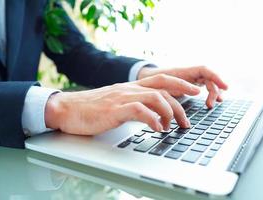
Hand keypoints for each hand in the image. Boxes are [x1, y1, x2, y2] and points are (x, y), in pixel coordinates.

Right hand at [45, 74, 200, 135]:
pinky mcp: (115, 109)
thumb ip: (133, 104)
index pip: (160, 80)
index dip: (180, 83)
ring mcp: (122, 98)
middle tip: (188, 118)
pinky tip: (157, 128)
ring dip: (169, 112)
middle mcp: (129, 89)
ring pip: (155, 97)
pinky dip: (152, 119)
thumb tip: (151, 114)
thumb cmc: (92, 109)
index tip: (194, 91)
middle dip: (183, 97)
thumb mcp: (116, 103)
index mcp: (131, 87)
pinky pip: (139, 110)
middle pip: (163, 86)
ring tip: (173, 126)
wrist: (68, 109)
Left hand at [138, 66, 227, 107]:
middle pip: (208, 78)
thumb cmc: (150, 82)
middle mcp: (188, 73)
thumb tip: (186, 98)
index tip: (225, 87)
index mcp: (182, 72)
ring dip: (212, 93)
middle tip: (211, 105)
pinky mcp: (189, 85)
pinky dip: (208, 95)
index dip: (216, 77)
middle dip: (214, 90)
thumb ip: (168, 92)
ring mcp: (189, 79)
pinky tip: (209, 103)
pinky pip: (203, 87)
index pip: (204, 70)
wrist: (144, 80)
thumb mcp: (157, 88)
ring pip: (207, 84)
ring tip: (211, 105)